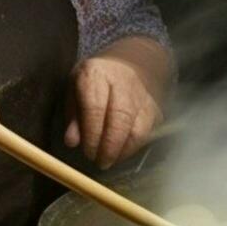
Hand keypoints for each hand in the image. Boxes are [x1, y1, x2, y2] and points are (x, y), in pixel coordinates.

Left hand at [64, 49, 163, 168]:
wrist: (125, 63)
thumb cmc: (93, 81)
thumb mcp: (73, 90)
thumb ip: (72, 116)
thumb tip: (72, 142)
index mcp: (96, 74)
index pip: (95, 107)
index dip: (92, 134)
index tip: (87, 152)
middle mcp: (123, 81)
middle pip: (120, 118)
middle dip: (110, 146)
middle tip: (100, 161)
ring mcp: (142, 94)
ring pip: (139, 127)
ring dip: (124, 150)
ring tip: (110, 160)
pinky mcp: (154, 106)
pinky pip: (149, 131)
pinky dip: (135, 146)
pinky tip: (122, 152)